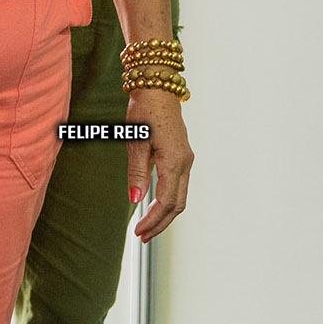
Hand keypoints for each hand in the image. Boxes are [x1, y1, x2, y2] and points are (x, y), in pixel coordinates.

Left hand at [125, 88, 191, 241]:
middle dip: (160, 223)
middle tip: (142, 236)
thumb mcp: (136, 141)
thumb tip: (135, 200)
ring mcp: (186, 159)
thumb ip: (137, 172)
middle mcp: (185, 163)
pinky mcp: (182, 155)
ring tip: (147, 226)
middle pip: (177, 204)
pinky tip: (155, 205)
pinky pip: (179, 185)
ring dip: (165, 214)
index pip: (166, 202)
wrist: (158, 87)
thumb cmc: (145, 110)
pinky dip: (169, 201)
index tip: (138, 232)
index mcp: (174, 161)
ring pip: (180, 196)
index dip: (153, 220)